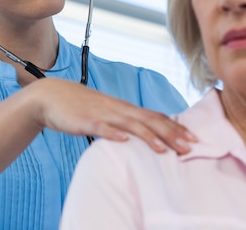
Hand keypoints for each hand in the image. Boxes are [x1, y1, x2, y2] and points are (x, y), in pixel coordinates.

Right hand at [28, 78, 197, 153]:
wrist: (52, 95)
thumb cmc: (82, 107)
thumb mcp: (107, 113)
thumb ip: (125, 121)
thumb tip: (145, 133)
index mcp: (124, 108)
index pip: (155, 116)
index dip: (175, 127)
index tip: (193, 138)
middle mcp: (118, 109)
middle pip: (149, 120)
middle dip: (171, 134)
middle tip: (189, 146)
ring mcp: (103, 114)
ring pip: (130, 125)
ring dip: (148, 137)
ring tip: (164, 149)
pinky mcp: (86, 121)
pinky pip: (101, 128)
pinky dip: (113, 134)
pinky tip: (124, 141)